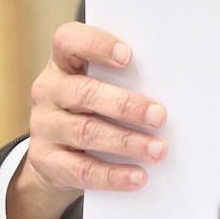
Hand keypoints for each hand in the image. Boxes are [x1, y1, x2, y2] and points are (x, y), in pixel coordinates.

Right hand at [8, 22, 167, 218]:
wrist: (54, 154)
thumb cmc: (94, 107)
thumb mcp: (102, 86)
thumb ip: (126, 79)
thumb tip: (176, 90)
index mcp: (63, 63)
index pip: (68, 41)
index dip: (96, 45)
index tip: (128, 56)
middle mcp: (48, 90)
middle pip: (84, 93)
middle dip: (126, 105)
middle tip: (160, 116)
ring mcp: (44, 126)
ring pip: (85, 132)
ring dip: (127, 142)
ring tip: (159, 150)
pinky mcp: (45, 161)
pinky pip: (81, 169)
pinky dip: (112, 175)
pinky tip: (138, 177)